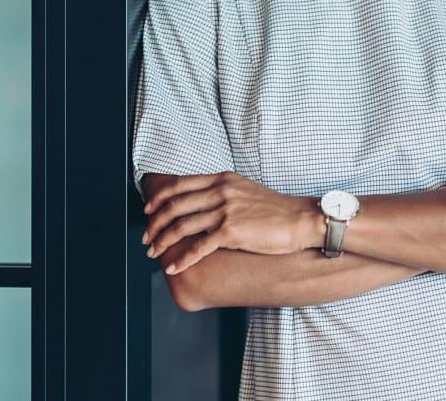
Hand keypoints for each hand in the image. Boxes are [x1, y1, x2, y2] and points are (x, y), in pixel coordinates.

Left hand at [141, 172, 321, 274]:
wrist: (299, 220)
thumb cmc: (275, 210)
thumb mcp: (244, 191)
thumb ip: (222, 193)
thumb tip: (200, 206)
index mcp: (223, 179)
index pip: (180, 185)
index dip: (159, 199)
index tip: (148, 211)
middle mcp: (221, 191)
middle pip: (175, 206)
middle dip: (155, 224)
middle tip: (147, 238)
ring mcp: (225, 210)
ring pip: (181, 226)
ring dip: (162, 242)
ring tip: (153, 253)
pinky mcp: (231, 231)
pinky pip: (197, 247)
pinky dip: (181, 258)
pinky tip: (172, 266)